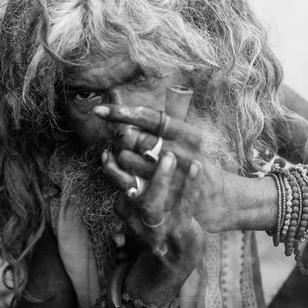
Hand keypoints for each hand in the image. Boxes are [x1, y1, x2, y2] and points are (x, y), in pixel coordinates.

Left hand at [94, 104, 228, 235]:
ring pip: (125, 158)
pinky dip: (114, 172)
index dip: (121, 112)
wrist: (208, 197)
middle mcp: (180, 152)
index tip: (98, 110)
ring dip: (120, 156)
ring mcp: (170, 175)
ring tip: (129, 157)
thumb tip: (121, 117)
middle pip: (132, 137)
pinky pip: (124, 181)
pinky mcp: (160, 195)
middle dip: (121, 137)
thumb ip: (159, 127)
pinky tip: (111, 164)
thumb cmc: (189, 160)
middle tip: (124, 139)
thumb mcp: (184, 138)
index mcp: (187, 133)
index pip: (148, 117)